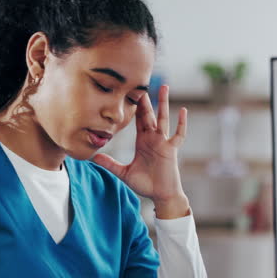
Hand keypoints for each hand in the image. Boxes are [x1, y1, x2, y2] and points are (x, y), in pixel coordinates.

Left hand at [93, 85, 190, 218]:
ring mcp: (163, 142)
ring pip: (163, 118)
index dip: (134, 107)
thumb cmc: (145, 184)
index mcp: (142, 141)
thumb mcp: (123, 173)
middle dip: (146, 99)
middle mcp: (153, 138)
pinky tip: (183, 110)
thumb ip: (110, 164)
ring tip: (164, 86)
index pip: (138, 120)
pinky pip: (178, 134)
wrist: (160, 195)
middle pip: (149, 114)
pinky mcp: (171, 149)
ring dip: (164, 102)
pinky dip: (181, 123)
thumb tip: (93, 157)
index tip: (129, 92)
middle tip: (142, 82)